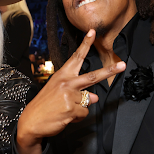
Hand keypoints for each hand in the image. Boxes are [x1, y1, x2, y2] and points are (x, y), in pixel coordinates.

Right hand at [16, 29, 125, 153]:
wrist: (31, 121)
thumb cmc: (44, 105)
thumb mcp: (58, 93)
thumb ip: (77, 91)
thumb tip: (94, 97)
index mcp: (62, 75)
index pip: (76, 57)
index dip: (85, 44)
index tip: (93, 32)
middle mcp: (66, 83)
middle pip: (92, 76)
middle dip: (109, 71)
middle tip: (122, 65)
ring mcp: (69, 96)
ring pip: (88, 101)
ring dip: (80, 108)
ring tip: (64, 110)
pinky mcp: (71, 109)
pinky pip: (84, 113)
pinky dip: (77, 117)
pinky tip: (65, 116)